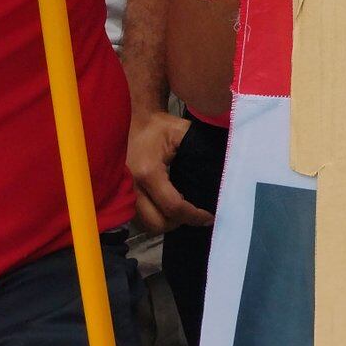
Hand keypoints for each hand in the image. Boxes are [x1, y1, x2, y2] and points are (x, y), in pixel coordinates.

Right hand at [127, 108, 211, 232]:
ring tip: (181, 211)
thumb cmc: (160, 126)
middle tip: (194, 214)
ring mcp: (125, 193)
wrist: (134, 120)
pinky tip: (166, 207)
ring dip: (165, 222)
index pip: (173, 206)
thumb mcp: (183, 133)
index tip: (209, 217)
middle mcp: (133, 188)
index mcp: (149, 173)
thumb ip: (201, 150)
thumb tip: (223, 170)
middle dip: (178, 223)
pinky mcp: (122, 195)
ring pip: (146, 225)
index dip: (193, 216)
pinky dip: (154, 218)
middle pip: (157, 223)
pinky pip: (138, 219)